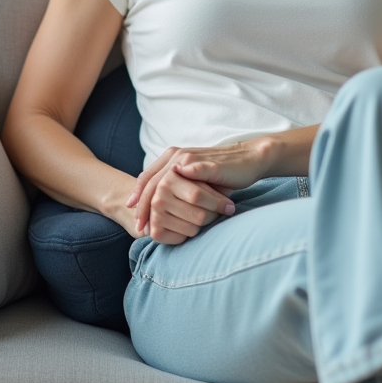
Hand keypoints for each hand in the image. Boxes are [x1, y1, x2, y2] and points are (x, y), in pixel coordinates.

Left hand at [126, 141, 269, 243]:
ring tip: (153, 224)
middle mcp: (178, 155)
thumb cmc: (221, 174)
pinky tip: (174, 213)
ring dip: (156, 205)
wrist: (248, 160)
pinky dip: (179, 199)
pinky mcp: (206, 165)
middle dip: (143, 206)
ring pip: (165, 182)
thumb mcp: (193, 179)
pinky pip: (189, 179)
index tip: (133, 215)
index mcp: (173, 157)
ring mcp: (192, 159)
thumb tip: (160, 208)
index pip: (148, 177)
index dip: (138, 196)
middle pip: (153, 182)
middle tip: (139, 226)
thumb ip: (177, 186)